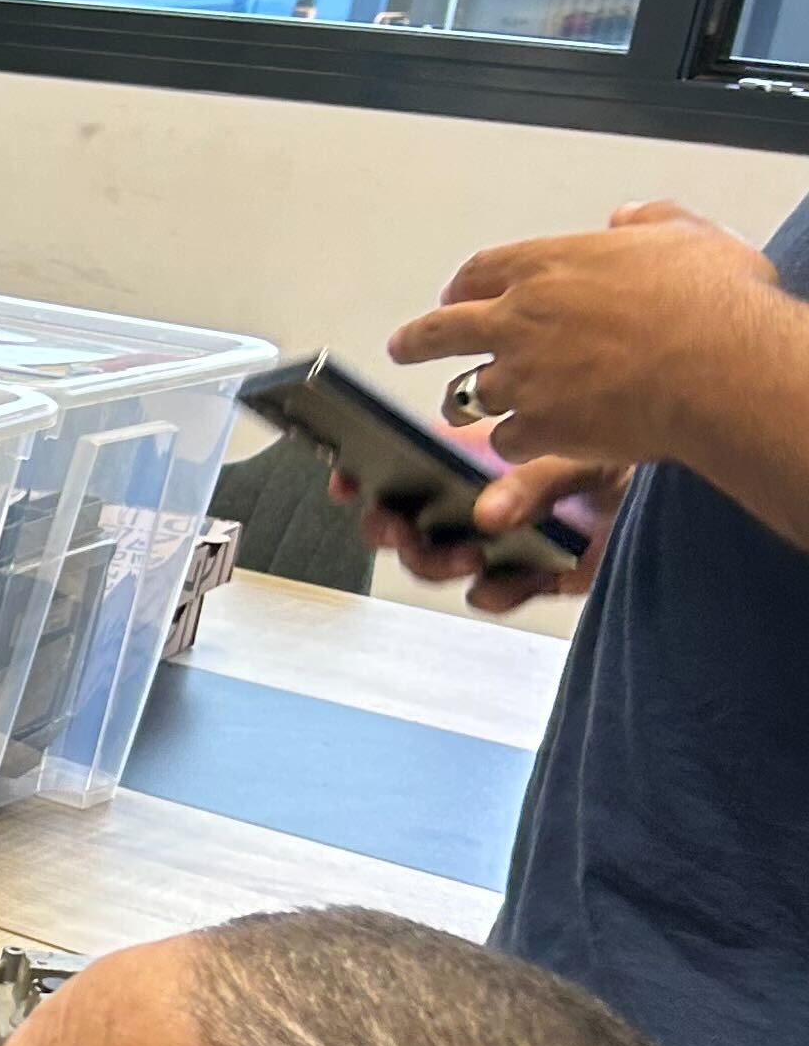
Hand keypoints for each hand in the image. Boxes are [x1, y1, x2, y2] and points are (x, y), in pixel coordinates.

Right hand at [343, 452, 629, 613]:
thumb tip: (487, 512)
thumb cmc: (640, 454)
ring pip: (443, 561)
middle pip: (412, 521)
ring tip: (464, 554)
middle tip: (397, 528)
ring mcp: (508, 540)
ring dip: (438, 562)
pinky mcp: (539, 576)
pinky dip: (492, 594)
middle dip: (392, 529)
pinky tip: (496, 585)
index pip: (412, 464)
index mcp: (487, 458)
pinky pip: (496, 593)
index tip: (348, 479)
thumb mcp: (582, 452)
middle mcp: (488, 499)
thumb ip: (533, 481)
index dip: (370, 474)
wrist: (697, 489)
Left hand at [388, 200, 787, 469]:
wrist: (718, 362)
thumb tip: (628, 216)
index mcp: (548, 266)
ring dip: (464, 403)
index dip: (465, 286)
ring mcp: (521, 377)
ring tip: (459, 413)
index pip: (483, 271)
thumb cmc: (713, 300)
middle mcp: (519, 319)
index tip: (455, 295)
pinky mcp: (536, 427)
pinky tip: (528, 445)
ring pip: (468, 394)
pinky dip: (515, 443)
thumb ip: (650, 223)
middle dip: (416, 341)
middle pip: (442, 331)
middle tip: (401, 348)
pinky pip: (506, 440)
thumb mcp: (686, 237)